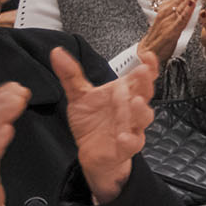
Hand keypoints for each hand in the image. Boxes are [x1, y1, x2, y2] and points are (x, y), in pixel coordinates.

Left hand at [51, 47, 155, 202]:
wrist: (91, 152)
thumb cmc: (92, 122)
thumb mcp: (79, 96)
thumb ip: (71, 75)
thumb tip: (57, 52)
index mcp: (124, 93)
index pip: (140, 76)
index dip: (147, 65)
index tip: (146, 54)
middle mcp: (131, 108)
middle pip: (145, 92)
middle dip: (146, 82)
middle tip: (143, 72)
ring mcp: (131, 127)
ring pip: (143, 117)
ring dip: (141, 110)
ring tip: (136, 102)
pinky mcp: (126, 146)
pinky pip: (132, 143)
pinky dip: (129, 139)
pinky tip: (123, 136)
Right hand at [139, 0, 199, 65]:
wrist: (148, 51)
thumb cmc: (161, 35)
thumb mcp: (170, 19)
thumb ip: (178, 8)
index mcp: (168, 7)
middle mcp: (166, 11)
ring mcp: (168, 20)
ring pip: (182, 5)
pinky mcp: (170, 31)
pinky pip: (180, 19)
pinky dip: (186, 11)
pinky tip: (193, 4)